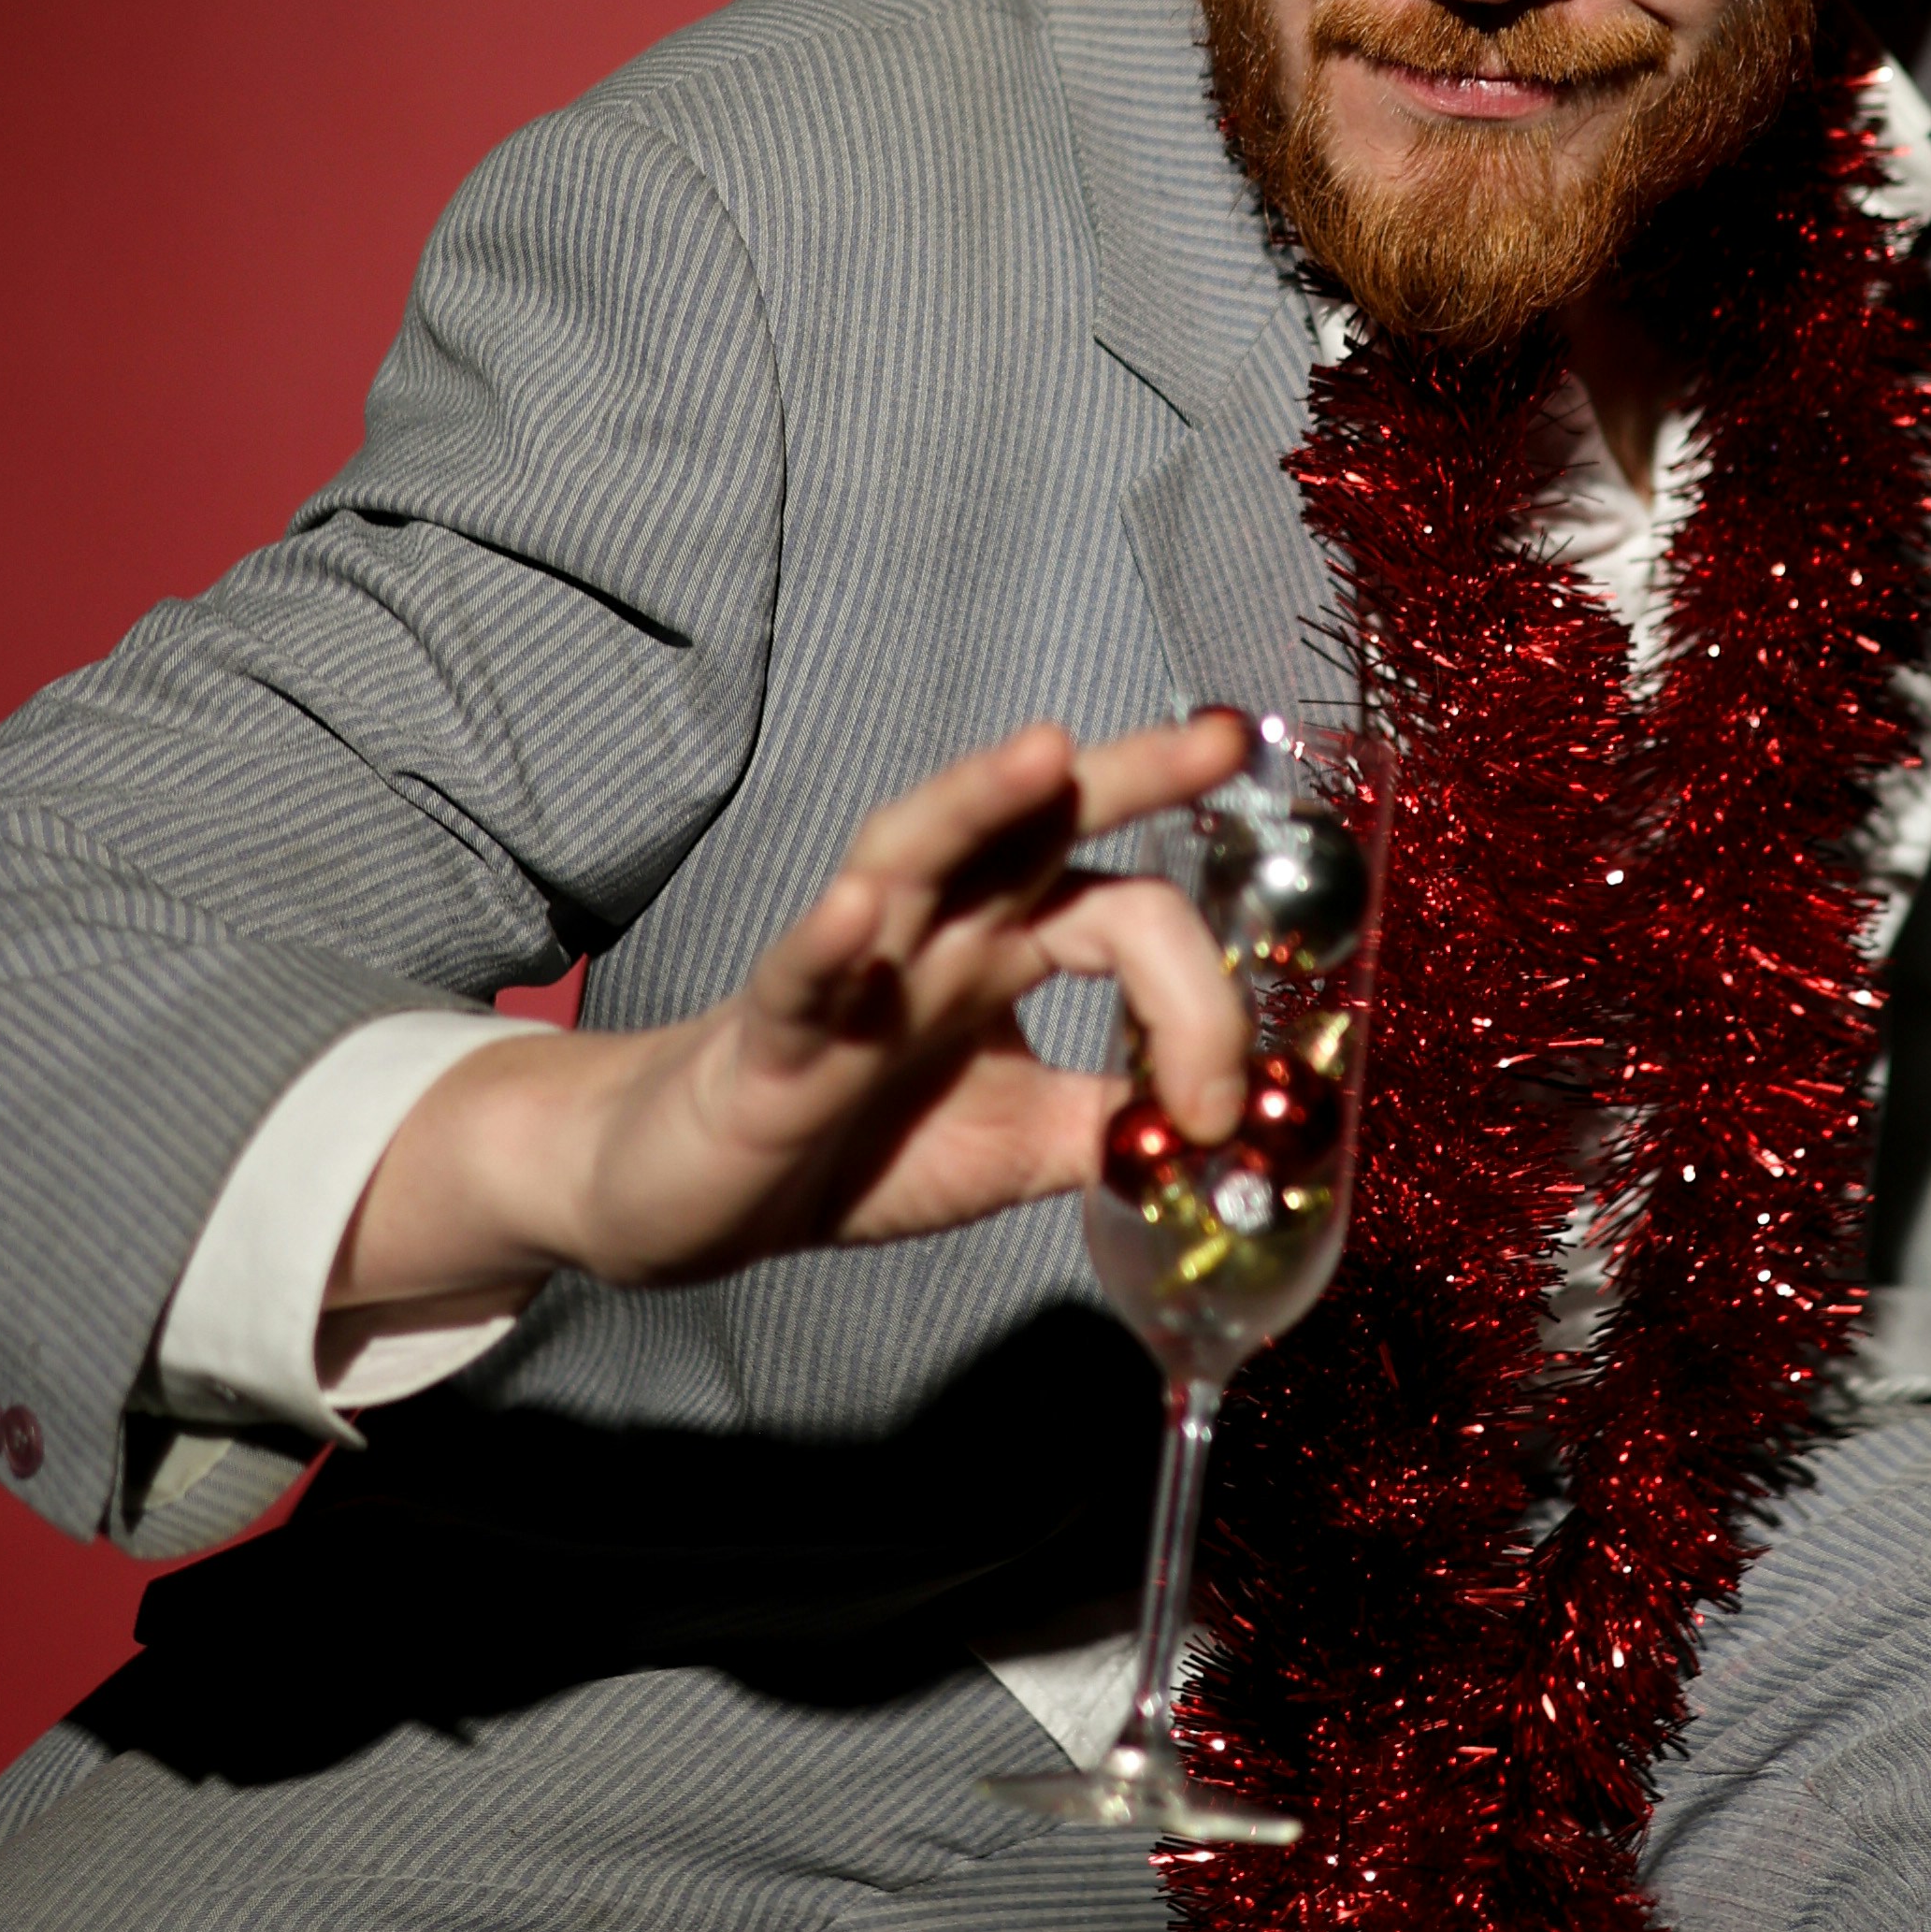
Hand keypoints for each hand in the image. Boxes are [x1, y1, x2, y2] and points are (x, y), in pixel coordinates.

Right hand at [323, 712, 1256, 1346]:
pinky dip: (828, 942)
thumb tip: (1234, 1131)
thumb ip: (1117, 1124)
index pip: (1124, 914)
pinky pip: (797, 979)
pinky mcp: (767, 1040)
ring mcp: (850, 974)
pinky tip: (860, 912)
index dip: (1197, 1000)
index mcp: (1005, 947)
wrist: (697, 1195)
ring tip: (1043, 752)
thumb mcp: (1022, 1143)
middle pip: (1033, 825)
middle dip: (1125, 771)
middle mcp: (936, 933)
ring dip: (975, 803)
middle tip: (1218, 735)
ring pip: (910, 859)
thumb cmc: (854, 1142)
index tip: (1222, 1110)